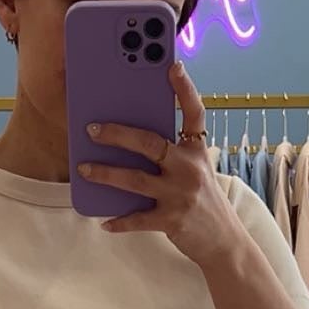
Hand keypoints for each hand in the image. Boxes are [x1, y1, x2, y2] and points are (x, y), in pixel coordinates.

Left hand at [78, 63, 241, 270]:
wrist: (224, 242)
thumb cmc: (203, 202)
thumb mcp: (197, 171)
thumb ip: (173, 155)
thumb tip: (129, 141)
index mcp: (197, 151)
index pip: (194, 113)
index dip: (185, 88)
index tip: (172, 66)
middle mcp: (190, 169)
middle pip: (149, 143)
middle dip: (117, 134)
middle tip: (92, 128)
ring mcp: (180, 195)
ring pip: (134, 180)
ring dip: (105, 174)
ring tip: (84, 169)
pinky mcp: (172, 220)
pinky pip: (137, 219)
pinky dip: (119, 221)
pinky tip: (104, 221)